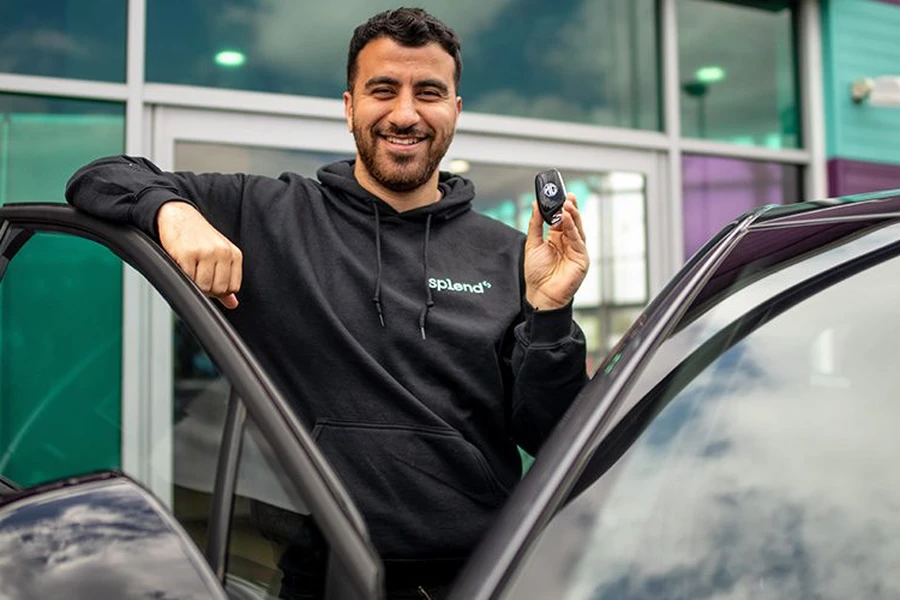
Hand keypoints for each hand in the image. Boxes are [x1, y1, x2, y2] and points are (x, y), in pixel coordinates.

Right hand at [157, 201, 242, 308]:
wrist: (179, 216)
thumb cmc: (199, 237)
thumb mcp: (219, 256)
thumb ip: (227, 280)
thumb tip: (233, 303)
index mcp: (234, 254)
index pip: (233, 287)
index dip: (219, 290)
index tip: (210, 280)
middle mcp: (222, 252)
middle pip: (218, 289)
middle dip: (206, 288)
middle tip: (197, 275)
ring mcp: (206, 252)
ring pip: (203, 286)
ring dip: (194, 283)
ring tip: (190, 268)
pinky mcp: (187, 254)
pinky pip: (188, 279)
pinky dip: (183, 276)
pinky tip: (182, 264)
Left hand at [524, 194, 588, 310]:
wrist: (541, 295)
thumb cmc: (537, 274)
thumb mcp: (532, 244)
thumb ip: (535, 224)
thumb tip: (535, 205)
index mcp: (557, 238)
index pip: (561, 218)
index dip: (561, 206)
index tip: (559, 194)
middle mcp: (568, 242)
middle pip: (572, 221)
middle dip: (570, 208)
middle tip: (567, 196)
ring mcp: (576, 250)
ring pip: (577, 228)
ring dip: (573, 216)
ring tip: (567, 204)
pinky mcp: (581, 258)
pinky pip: (578, 240)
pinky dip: (573, 229)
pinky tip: (567, 219)